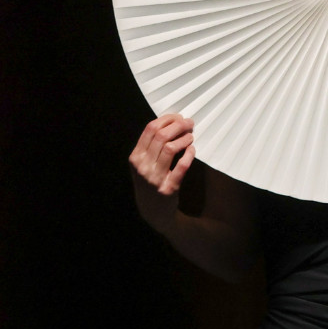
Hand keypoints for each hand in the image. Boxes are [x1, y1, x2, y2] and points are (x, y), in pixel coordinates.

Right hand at [128, 113, 195, 232]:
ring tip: (191, 137)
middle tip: (189, 123)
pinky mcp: (168, 188)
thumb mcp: (142, 164)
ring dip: (184, 138)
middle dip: (178, 125)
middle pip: (161, 136)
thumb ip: (151, 146)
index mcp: (135, 157)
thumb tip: (171, 121)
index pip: (150, 129)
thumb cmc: (150, 182)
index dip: (167, 119)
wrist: (152, 211)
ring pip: (171, 148)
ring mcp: (154, 178)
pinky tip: (192, 150)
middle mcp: (142, 167)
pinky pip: (182, 166)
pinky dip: (189, 155)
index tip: (178, 117)